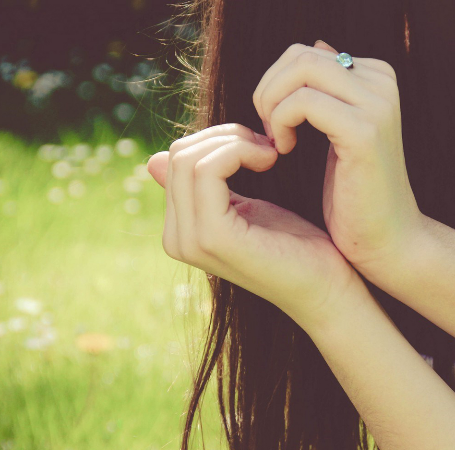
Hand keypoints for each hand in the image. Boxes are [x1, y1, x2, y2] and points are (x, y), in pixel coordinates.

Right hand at [147, 123, 364, 334]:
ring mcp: (191, 241)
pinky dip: (240, 151)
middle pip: (178, 156)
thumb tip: (152, 159)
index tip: (255, 145)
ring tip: (269, 152)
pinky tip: (270, 159)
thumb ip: (203, 186)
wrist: (325, 282)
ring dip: (235, 142)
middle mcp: (176, 240)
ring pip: (189, 160)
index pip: (174, 162)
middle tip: (264, 145)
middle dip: (224, 137)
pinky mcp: (214, 237)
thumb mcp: (239, 205)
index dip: (215, 141)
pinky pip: (208, 170)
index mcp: (179, 231)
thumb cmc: (289, 242)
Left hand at [253, 40, 423, 273]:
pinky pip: (302, 103)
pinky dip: (280, 124)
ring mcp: (376, 104)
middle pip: (299, 56)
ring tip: (276, 142)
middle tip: (266, 131)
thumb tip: (316, 49)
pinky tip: (283, 151)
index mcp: (373, 79)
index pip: (304, 54)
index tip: (273, 125)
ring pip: (300, 71)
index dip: (275, 87)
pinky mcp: (364, 132)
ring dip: (272, 106)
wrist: (383, 238)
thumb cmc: (353, 192)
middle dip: (268, 92)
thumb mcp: (338, 132)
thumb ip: (328, 91)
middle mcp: (380, 82)